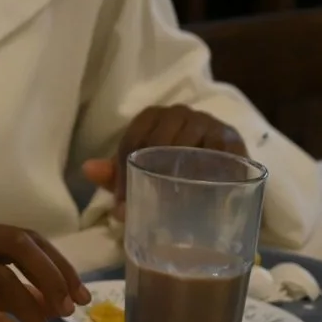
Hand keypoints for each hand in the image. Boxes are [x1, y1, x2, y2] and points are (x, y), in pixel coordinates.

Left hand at [82, 105, 247, 206]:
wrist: (222, 166)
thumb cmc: (175, 165)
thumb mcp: (144, 168)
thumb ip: (116, 172)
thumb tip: (88, 169)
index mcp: (153, 117)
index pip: (132, 140)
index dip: (123, 172)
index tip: (122, 204)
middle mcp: (180, 113)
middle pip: (160, 142)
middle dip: (149, 176)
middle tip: (147, 208)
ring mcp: (209, 124)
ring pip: (189, 148)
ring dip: (181, 176)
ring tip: (174, 203)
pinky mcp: (234, 140)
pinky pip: (221, 156)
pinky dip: (212, 174)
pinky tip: (205, 193)